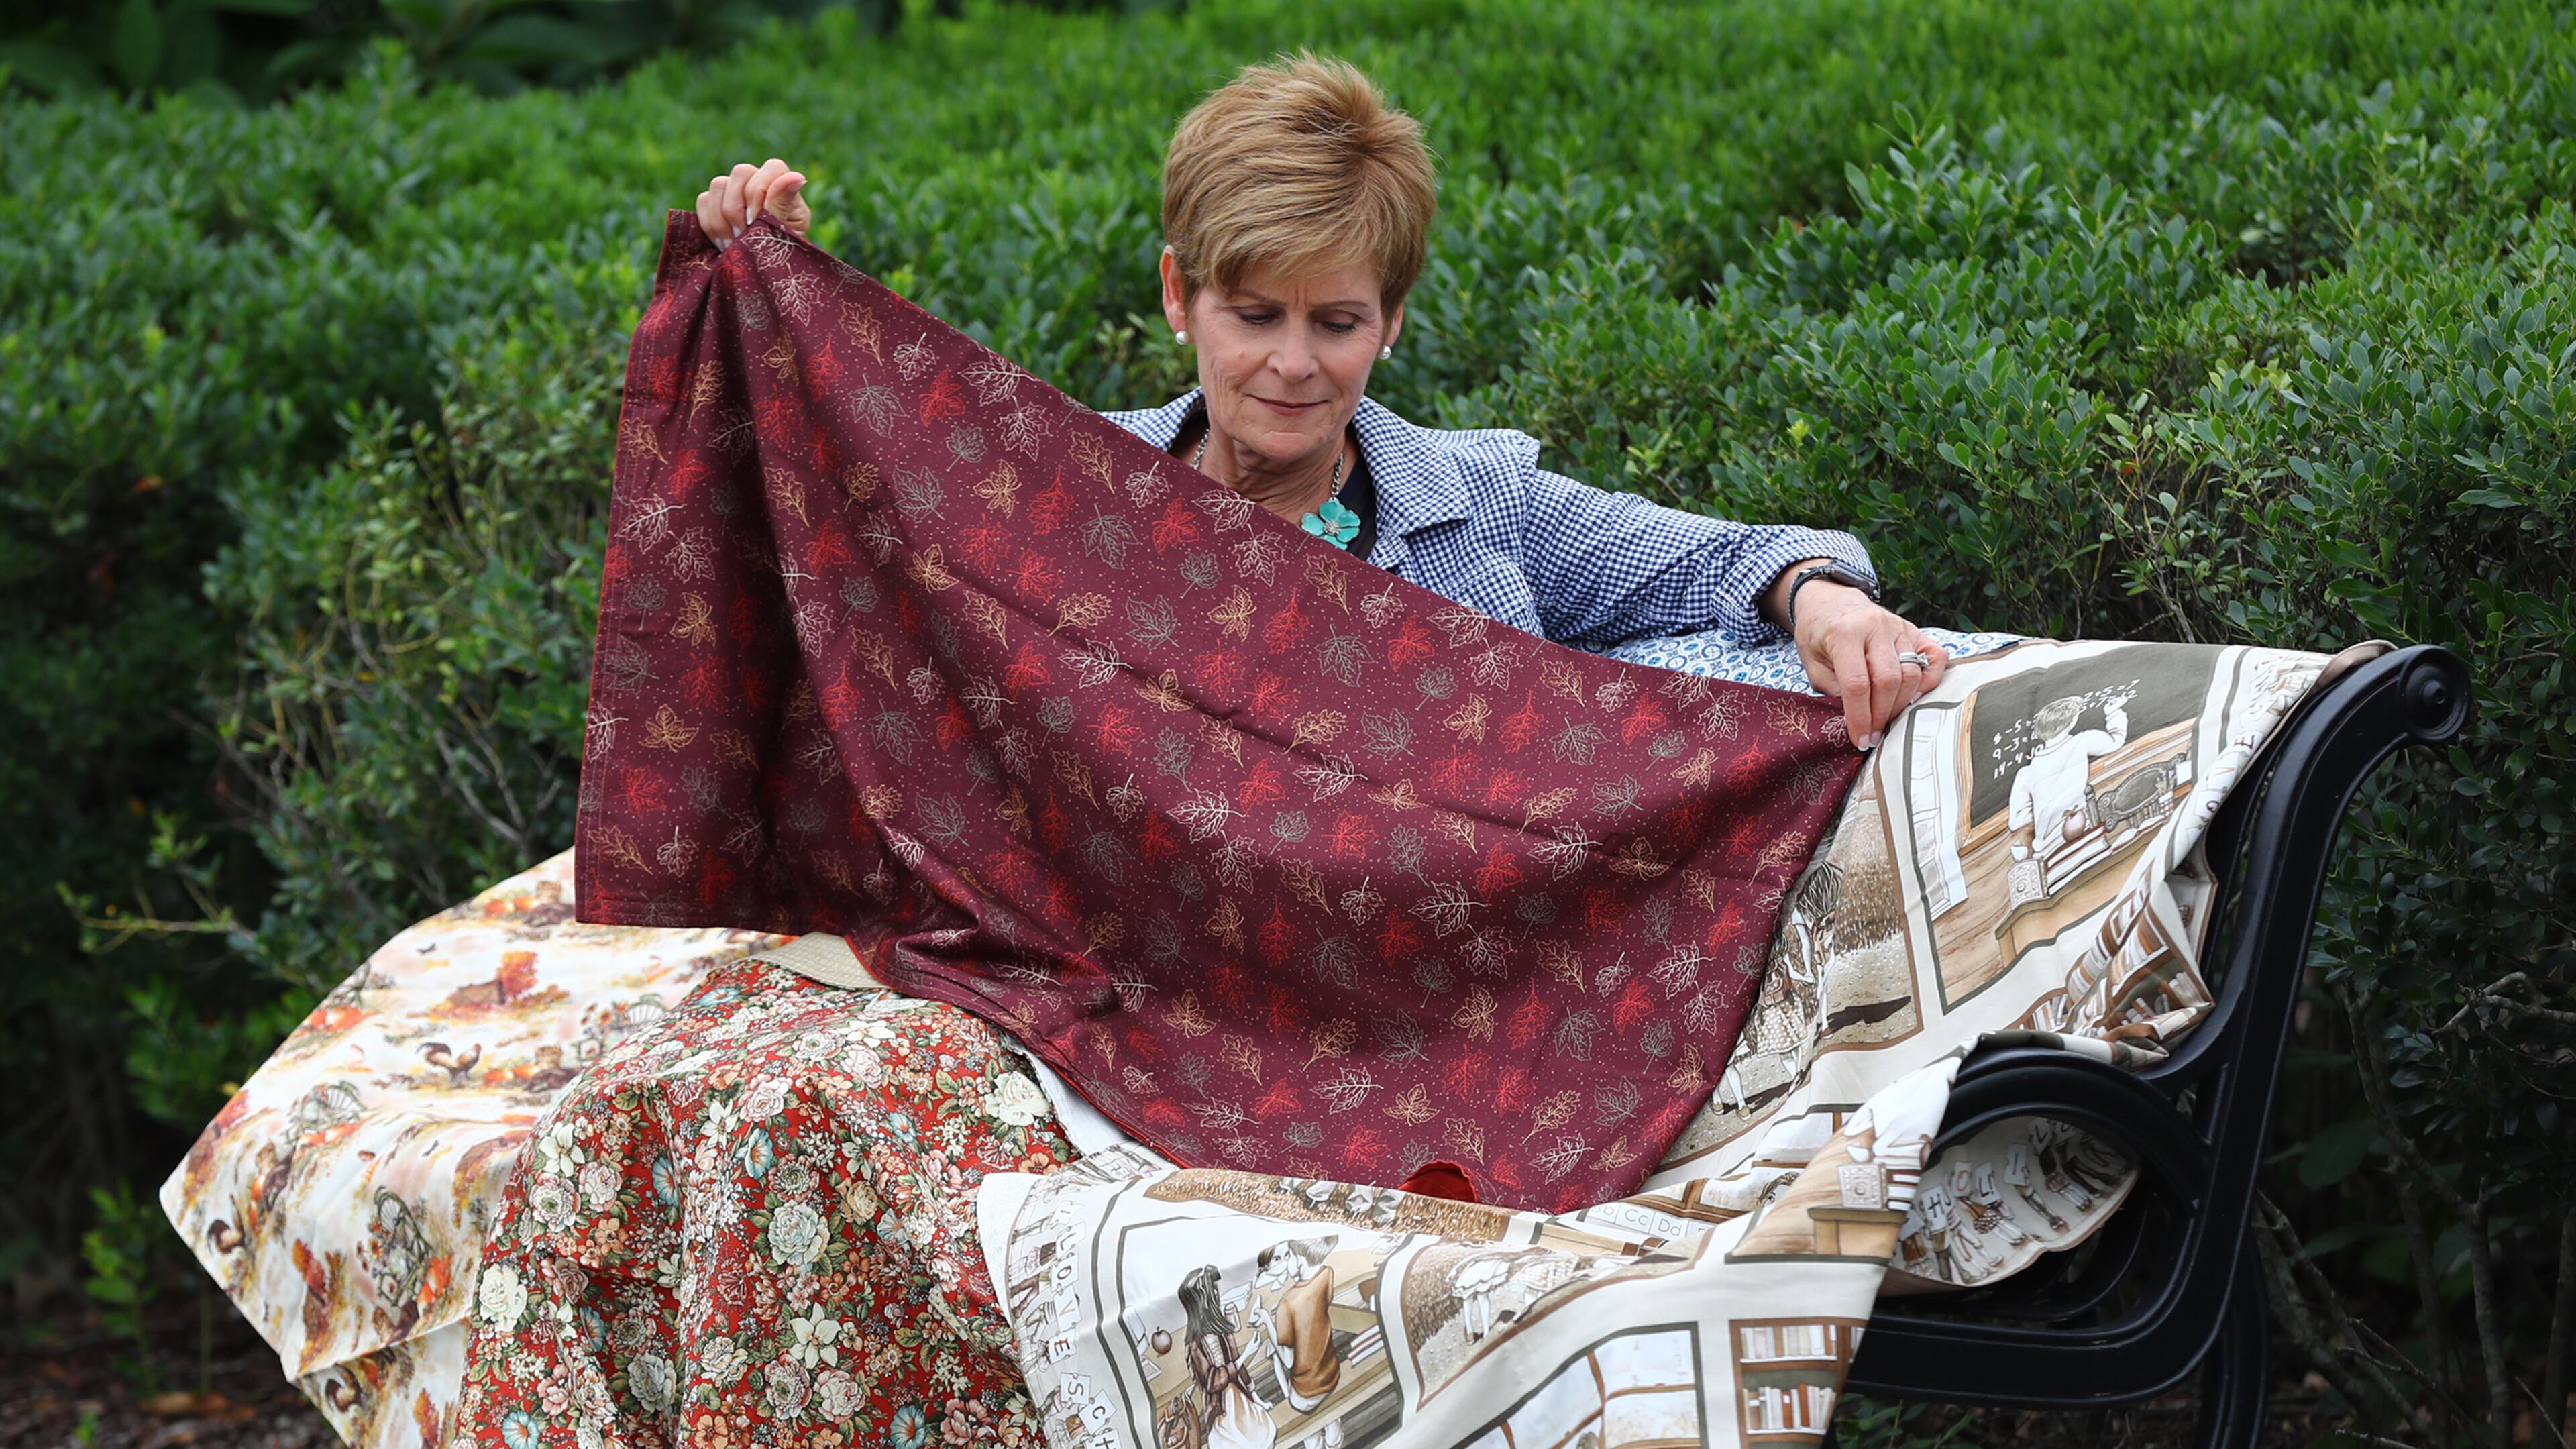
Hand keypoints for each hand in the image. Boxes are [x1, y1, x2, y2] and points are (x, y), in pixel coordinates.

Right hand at [696, 159, 810, 249]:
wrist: (765, 274)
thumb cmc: (783, 254)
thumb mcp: (788, 234)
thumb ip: (783, 205)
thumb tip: (797, 177)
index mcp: (784, 187)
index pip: (772, 168)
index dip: (759, 192)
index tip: (756, 222)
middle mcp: (759, 182)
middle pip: (740, 172)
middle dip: (738, 209)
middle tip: (743, 237)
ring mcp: (735, 191)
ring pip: (718, 185)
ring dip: (723, 220)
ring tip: (734, 245)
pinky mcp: (714, 203)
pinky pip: (703, 201)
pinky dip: (710, 224)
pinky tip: (724, 244)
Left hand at [1789, 581, 1947, 748]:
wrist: (1831, 601)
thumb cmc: (1818, 634)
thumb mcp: (1811, 662)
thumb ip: (1832, 689)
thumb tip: (1859, 719)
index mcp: (1844, 633)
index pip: (1857, 683)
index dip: (1860, 717)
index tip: (1860, 739)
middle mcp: (1876, 627)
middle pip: (1889, 680)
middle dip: (1882, 715)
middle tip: (1874, 735)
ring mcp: (1899, 627)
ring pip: (1912, 673)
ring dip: (1902, 704)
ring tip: (1887, 719)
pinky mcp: (1914, 630)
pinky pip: (1935, 658)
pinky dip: (1930, 681)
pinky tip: (1913, 697)